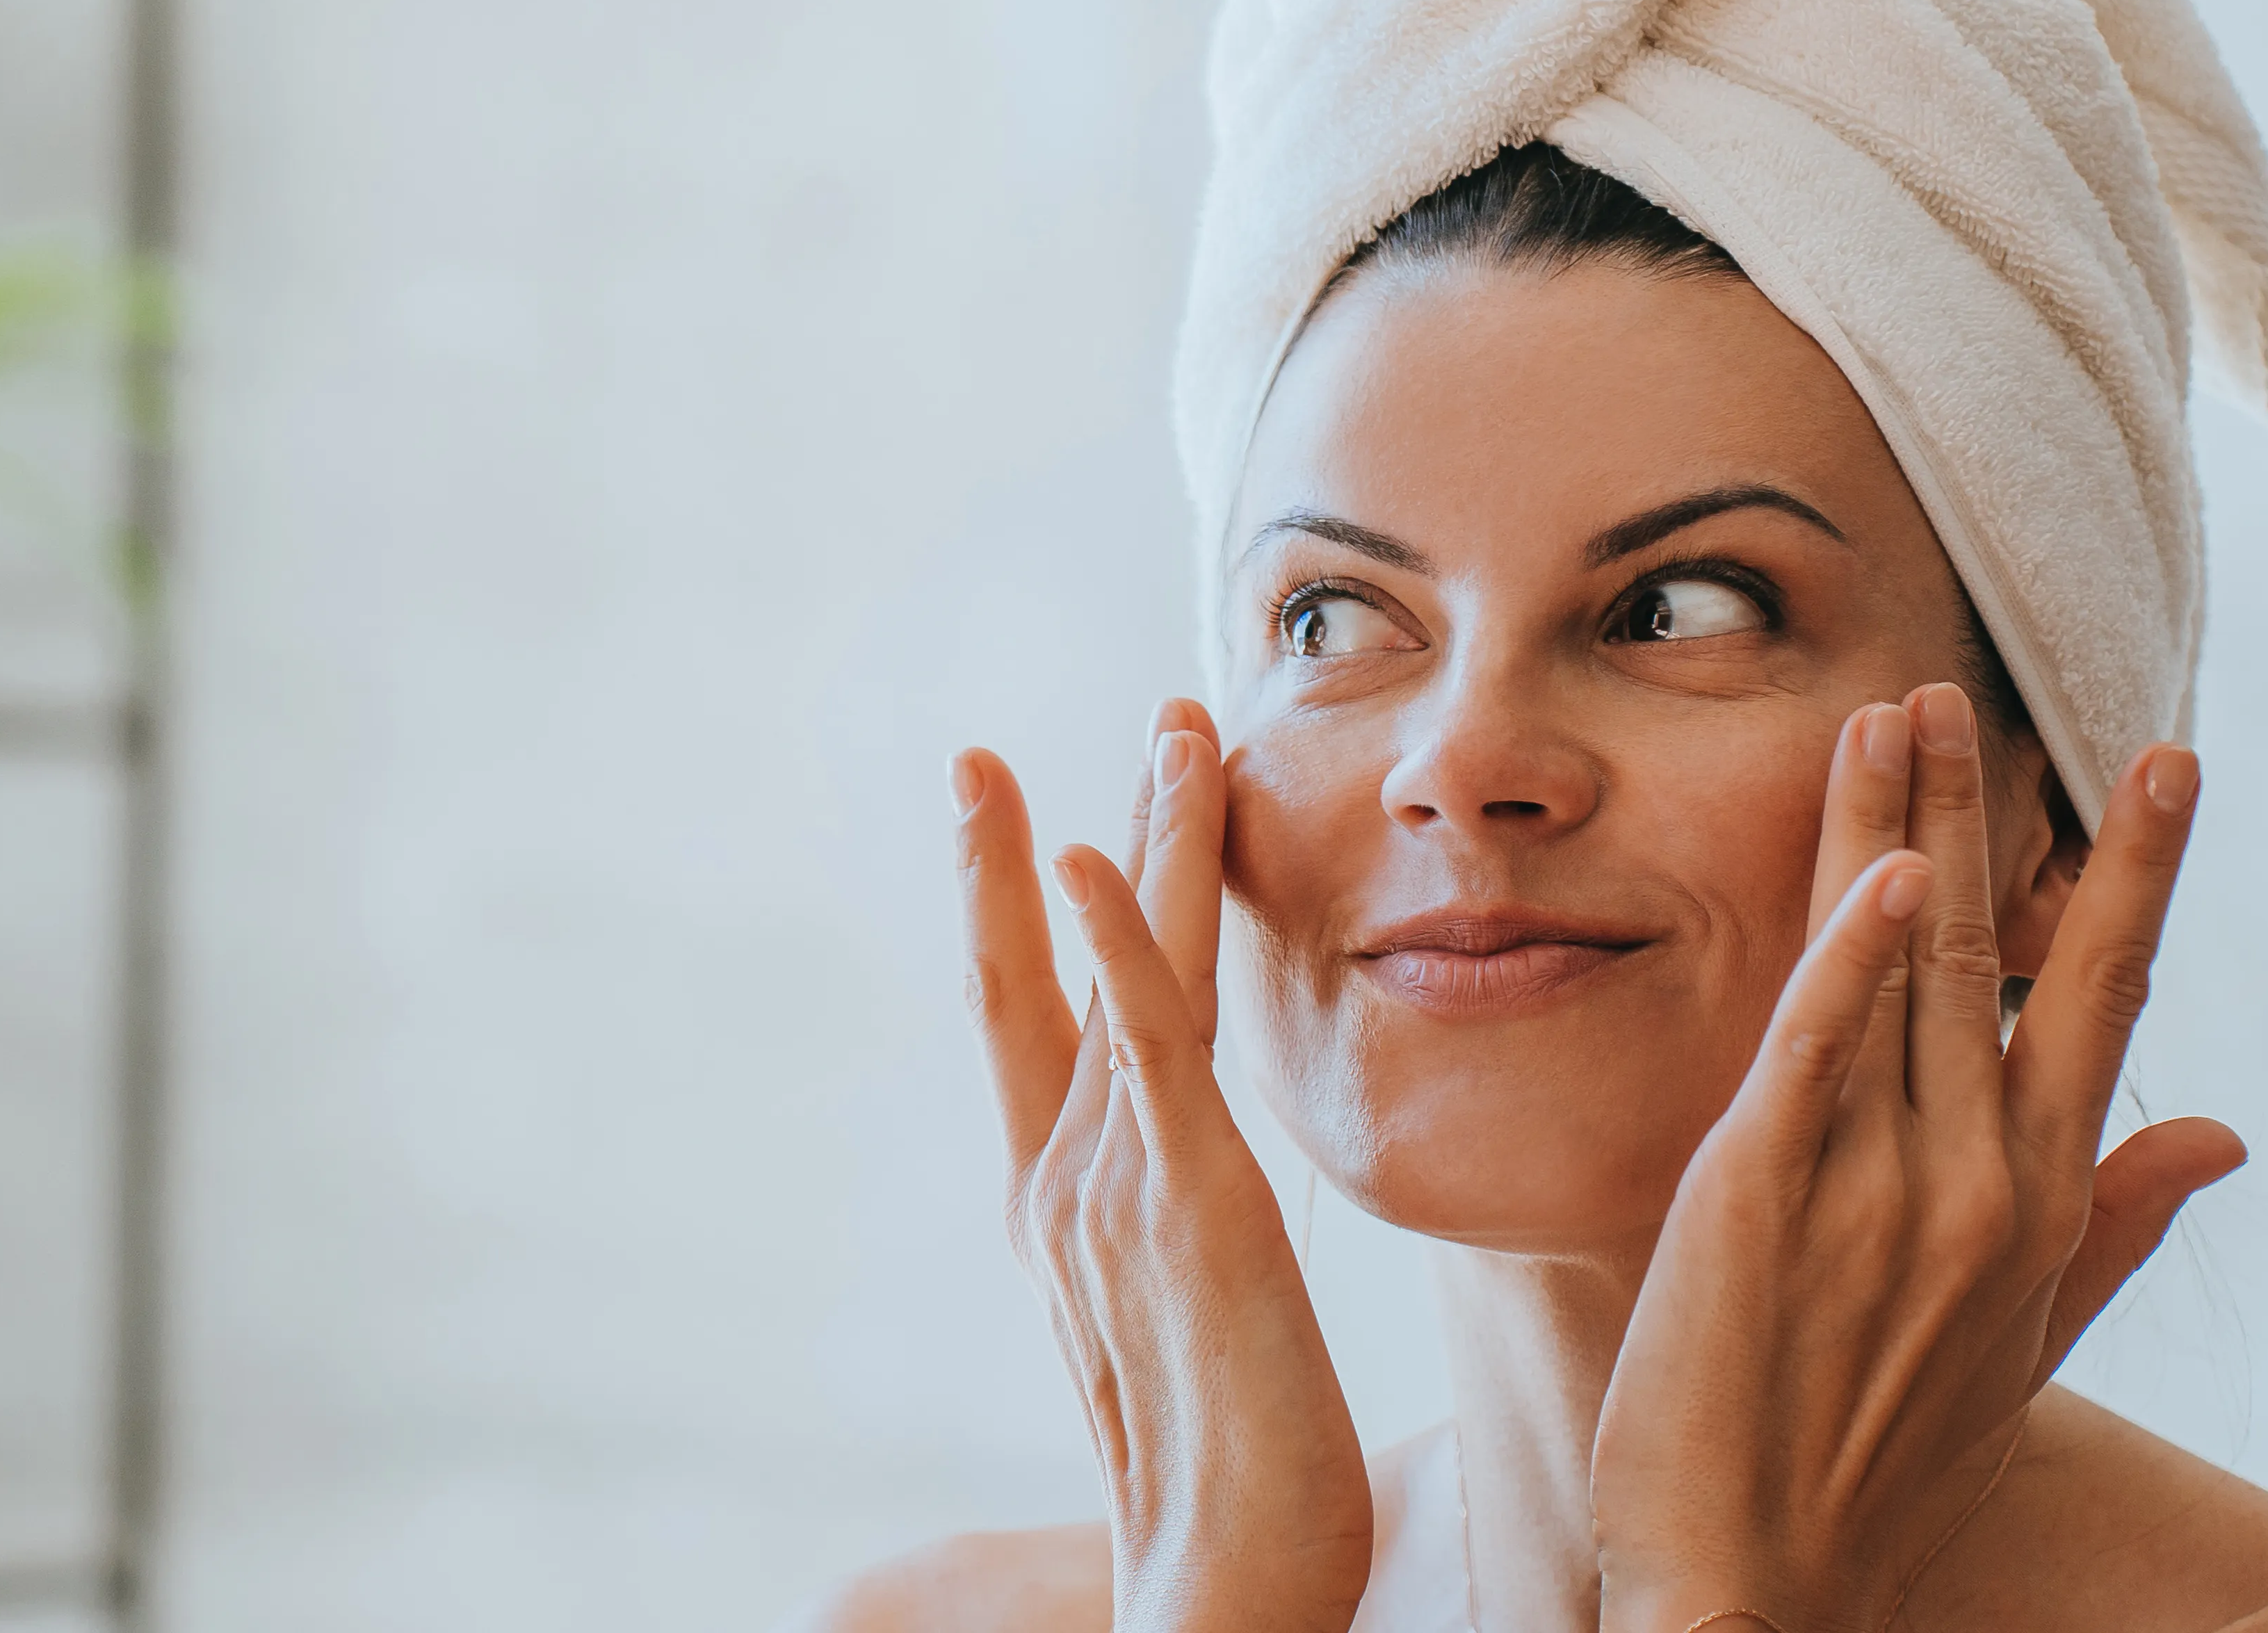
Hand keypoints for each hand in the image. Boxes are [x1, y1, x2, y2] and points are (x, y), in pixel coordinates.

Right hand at [956, 701, 1371, 1632]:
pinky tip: (1088, 850)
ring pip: (1122, 970)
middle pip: (1052, 972)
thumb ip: (1177, 1230)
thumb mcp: (1196, 1317)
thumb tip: (1193, 1188)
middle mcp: (1067, 1182)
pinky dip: (1107, 940)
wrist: (1225, 1579)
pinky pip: (1141, 1042)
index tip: (1031, 808)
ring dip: (1145, 836)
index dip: (1027, 910)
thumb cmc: (1240, 1477)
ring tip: (1172, 720)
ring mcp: (1113, 1184)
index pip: (1037, 1022)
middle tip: (1056, 732)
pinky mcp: (1185, 1199)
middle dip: (1057, 841)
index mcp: (1066, 1208)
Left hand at [1588, 685, 2246, 1632]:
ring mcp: (1877, 1190)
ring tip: (1902, 711)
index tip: (2162, 764)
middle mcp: (1978, 1183)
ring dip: (1902, 832)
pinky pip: (1815, 1054)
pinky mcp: (1764, 1202)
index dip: (2136, 877)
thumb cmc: (1882, 1472)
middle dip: (1988, 812)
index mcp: (2039, 1208)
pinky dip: (1842, 959)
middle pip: (1996, 956)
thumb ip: (2120, 1228)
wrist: (1759, 1589)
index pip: (2102, 1004)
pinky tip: (1864, 873)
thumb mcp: (2030, 1348)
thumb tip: (2221, 1134)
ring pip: (1902, 971)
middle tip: (1977, 688)